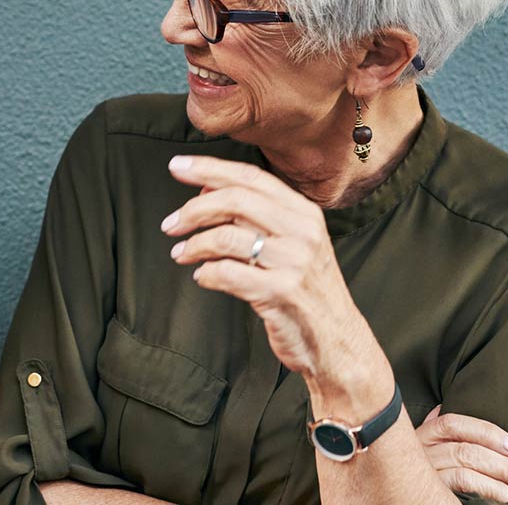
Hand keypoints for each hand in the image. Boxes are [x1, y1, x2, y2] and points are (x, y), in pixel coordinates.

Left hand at [162, 155, 371, 380]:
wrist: (337, 340)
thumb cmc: (306, 289)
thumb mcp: (293, 244)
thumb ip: (257, 216)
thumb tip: (206, 188)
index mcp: (304, 212)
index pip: (251, 177)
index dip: (210, 168)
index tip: (176, 167)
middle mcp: (302, 232)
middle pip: (235, 200)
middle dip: (193, 209)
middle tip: (170, 224)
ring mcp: (293, 262)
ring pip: (225, 238)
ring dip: (193, 245)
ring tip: (180, 254)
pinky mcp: (280, 293)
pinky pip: (227, 274)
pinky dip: (206, 274)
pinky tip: (202, 277)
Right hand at [417, 406, 507, 503]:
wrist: (390, 502)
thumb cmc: (413, 473)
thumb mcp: (420, 448)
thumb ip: (433, 432)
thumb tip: (441, 407)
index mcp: (420, 436)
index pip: (453, 424)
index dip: (488, 433)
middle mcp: (418, 451)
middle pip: (466, 449)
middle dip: (505, 465)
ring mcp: (421, 472)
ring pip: (467, 468)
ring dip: (503, 481)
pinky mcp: (428, 489)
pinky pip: (463, 485)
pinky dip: (490, 491)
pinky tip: (507, 498)